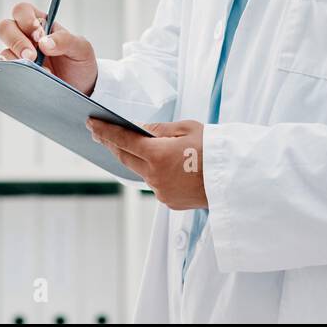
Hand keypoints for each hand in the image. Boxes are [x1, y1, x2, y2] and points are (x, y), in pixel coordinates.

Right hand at [0, 1, 98, 94]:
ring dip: (19, 61)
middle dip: (16, 41)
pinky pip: (7, 71)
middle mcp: (25, 37)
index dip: (26, 20)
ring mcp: (18, 56)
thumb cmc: (79, 62)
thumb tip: (45, 42)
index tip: (38, 35)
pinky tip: (32, 81)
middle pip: (5, 27)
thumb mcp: (81, 48)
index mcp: (40, 24)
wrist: (80, 88)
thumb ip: (65, 40)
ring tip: (40, 72)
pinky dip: (18, 75)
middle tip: (32, 56)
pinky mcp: (17, 73)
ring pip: (4, 51)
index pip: (22, 11)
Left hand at [87, 119, 206, 209]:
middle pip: (125, 158)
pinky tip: (166, 165)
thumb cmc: (214, 149)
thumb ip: (159, 130)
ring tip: (138, 147)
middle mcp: (155, 176)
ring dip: (138, 160)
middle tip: (99, 134)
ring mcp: (161, 192)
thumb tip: (139, 129)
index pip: (123, 140)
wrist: (235, 179)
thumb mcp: (187, 129)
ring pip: (142, 172)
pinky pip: (156, 184)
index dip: (105, 131)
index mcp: (158, 155)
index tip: (91, 124)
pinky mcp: (169, 202)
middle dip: (111, 145)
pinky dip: (155, 173)